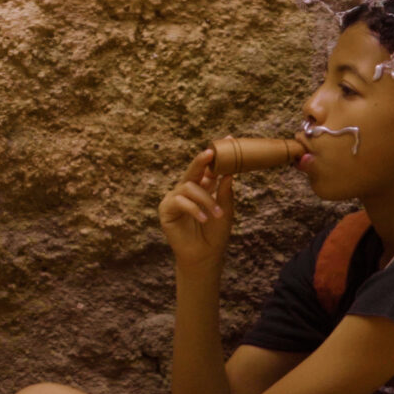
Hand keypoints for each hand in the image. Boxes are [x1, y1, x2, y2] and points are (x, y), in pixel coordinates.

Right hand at [159, 147, 234, 269]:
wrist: (204, 255)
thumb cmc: (215, 233)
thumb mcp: (225, 209)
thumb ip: (224, 191)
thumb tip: (228, 172)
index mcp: (201, 187)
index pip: (207, 168)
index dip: (214, 155)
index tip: (227, 138)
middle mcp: (186, 190)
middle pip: (192, 170)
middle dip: (201, 160)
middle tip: (210, 153)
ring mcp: (174, 198)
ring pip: (189, 187)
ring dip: (206, 199)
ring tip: (217, 214)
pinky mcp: (165, 210)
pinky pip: (179, 201)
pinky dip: (194, 209)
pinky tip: (204, 218)